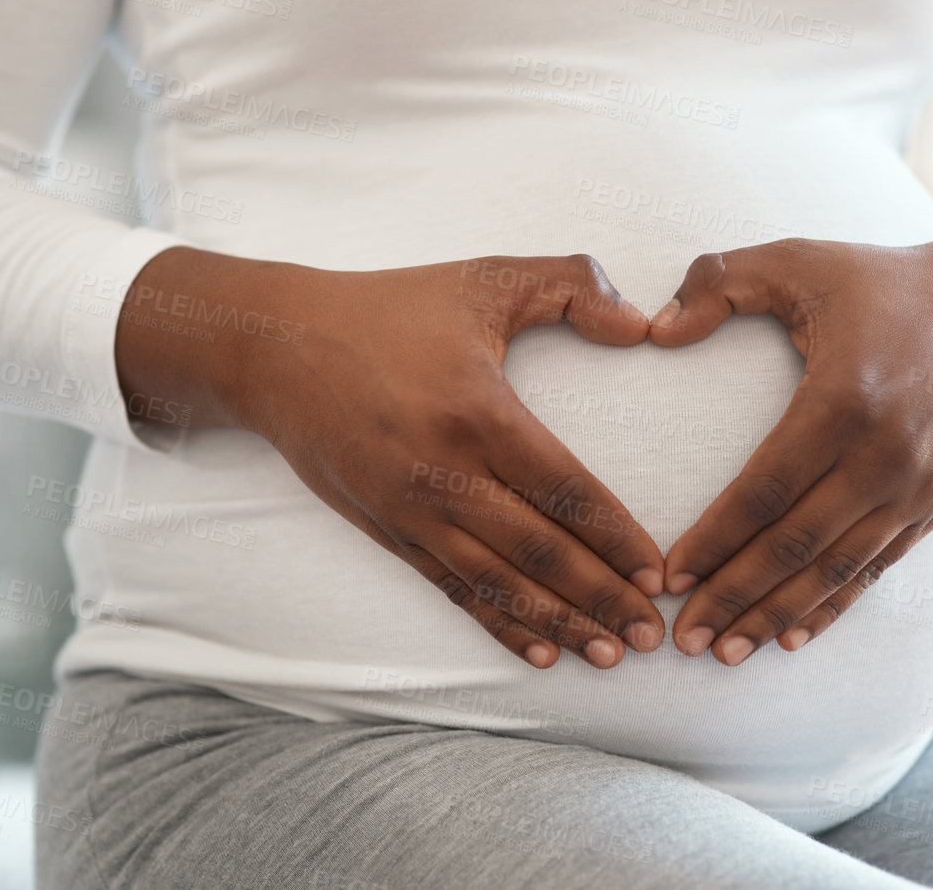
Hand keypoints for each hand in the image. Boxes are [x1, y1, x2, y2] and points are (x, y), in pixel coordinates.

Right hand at [114, 248, 667, 669]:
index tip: (657, 571)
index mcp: (478, 413)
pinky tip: (538, 652)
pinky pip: (452, 589)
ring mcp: (411, 510)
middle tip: (651, 636)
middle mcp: (444, 474)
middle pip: (539, 552)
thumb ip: (570, 284)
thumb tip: (643, 326)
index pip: (564, 489)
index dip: (615, 537)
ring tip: (609, 656)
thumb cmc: (389, 309)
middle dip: (601, 599)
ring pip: (498, 584)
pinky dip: (498, 624)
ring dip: (557, 625)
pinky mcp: (386, 530)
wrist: (274, 348)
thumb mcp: (484, 277)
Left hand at [647, 209, 932, 665]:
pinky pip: (878, 567)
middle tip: (685, 641)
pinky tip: (793, 635)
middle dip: (735, 597)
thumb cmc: (886, 282)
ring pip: (838, 568)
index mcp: (845, 399)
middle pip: (797, 545)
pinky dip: (834, 605)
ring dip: (779, 614)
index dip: (715, 539)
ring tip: (727, 652)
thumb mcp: (801, 260)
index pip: (766, 489)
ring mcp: (919, 486)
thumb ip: (720, 281)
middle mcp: (886, 454)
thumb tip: (652, 330)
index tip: (669, 577)